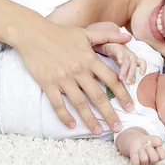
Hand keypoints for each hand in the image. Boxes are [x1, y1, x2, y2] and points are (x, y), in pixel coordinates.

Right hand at [15, 20, 132, 133]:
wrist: (33, 34)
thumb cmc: (61, 33)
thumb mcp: (87, 33)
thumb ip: (108, 36)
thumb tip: (129, 37)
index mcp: (90, 60)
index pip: (112, 80)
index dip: (123, 95)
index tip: (130, 107)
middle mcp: (79, 71)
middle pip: (98, 96)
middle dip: (110, 113)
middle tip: (118, 127)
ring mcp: (63, 79)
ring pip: (80, 103)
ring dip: (90, 119)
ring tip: (99, 132)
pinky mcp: (48, 84)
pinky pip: (58, 104)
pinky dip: (65, 116)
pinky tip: (73, 126)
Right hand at [101, 43, 146, 83]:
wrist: (108, 44)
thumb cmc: (118, 56)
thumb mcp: (124, 65)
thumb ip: (129, 73)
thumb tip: (133, 83)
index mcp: (134, 59)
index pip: (142, 62)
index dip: (143, 67)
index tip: (142, 74)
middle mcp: (130, 55)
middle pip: (133, 64)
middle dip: (131, 74)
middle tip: (128, 82)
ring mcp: (124, 52)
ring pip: (126, 61)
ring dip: (124, 70)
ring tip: (121, 78)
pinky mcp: (117, 49)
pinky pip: (120, 53)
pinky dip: (120, 58)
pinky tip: (120, 63)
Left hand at [128, 135, 164, 164]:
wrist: (136, 141)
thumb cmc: (147, 141)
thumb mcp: (153, 138)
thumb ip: (157, 140)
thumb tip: (159, 143)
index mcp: (159, 156)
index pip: (163, 156)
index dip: (159, 149)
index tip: (155, 145)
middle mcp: (152, 161)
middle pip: (154, 159)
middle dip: (150, 149)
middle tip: (146, 146)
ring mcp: (144, 163)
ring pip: (144, 160)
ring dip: (142, 151)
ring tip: (141, 148)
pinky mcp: (136, 163)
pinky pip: (136, 161)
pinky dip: (135, 154)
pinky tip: (136, 152)